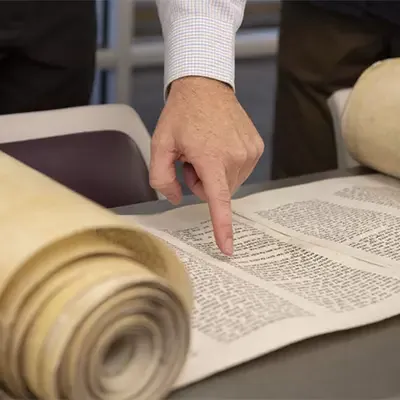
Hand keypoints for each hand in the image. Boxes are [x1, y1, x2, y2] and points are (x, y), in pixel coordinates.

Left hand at [149, 77, 263, 254]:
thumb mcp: (160, 144)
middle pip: (218, 192)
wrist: (205, 87)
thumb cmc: (182, 115)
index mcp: (211, 158)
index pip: (218, 200)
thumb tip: (175, 198)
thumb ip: (160, 177)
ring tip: (206, 148)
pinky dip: (227, 164)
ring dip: (215, 172)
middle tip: (193, 158)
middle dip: (202, 182)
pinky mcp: (256, 147)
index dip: (222, 227)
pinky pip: (240, 171)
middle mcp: (236, 157)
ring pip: (229, 183)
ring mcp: (250, 152)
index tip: (227, 249)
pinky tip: (219, 144)